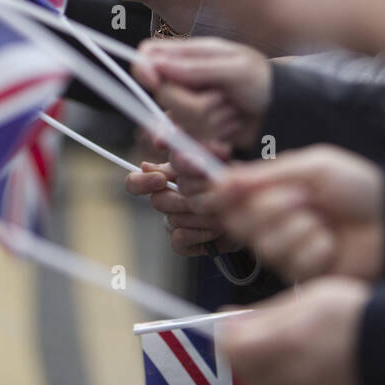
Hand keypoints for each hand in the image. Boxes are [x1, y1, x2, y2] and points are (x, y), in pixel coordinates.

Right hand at [124, 161, 238, 255]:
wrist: (248, 211)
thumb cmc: (230, 182)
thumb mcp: (214, 161)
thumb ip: (190, 151)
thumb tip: (163, 141)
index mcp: (168, 177)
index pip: (136, 181)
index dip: (144, 181)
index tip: (162, 179)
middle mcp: (166, 199)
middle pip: (158, 201)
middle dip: (185, 199)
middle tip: (207, 196)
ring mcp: (172, 222)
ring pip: (173, 219)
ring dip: (201, 215)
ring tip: (222, 210)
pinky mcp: (182, 243)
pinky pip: (180, 238)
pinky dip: (201, 233)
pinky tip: (216, 230)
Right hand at [133, 37, 271, 155]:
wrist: (284, 116)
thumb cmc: (266, 83)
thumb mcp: (236, 69)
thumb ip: (196, 68)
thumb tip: (155, 64)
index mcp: (191, 55)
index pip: (149, 55)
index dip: (144, 69)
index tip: (155, 81)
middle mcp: (185, 81)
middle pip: (161, 96)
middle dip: (194, 105)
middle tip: (224, 99)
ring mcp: (189, 108)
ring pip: (175, 124)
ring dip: (209, 124)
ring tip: (233, 113)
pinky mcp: (196, 133)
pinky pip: (187, 144)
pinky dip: (212, 142)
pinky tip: (229, 133)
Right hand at [196, 145, 384, 281]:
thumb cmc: (358, 188)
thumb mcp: (313, 168)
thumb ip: (267, 174)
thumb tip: (224, 178)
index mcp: (273, 193)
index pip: (231, 199)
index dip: (224, 196)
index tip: (226, 189)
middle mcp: (275, 223)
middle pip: (242, 223)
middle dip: (273, 207)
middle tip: (303, 198)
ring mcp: (288, 251)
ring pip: (267, 245)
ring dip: (301, 228)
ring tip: (325, 222)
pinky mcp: (304, 274)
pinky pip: (294, 263)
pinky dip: (317, 248)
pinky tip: (333, 243)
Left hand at [220, 277, 369, 384]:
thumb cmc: (361, 319)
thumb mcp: (311, 296)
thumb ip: (267, 314)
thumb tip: (233, 320)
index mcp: (272, 347)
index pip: (228, 347)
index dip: (235, 331)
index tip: (245, 321)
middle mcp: (282, 383)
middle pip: (248, 370)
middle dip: (256, 351)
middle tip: (283, 332)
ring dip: (282, 369)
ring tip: (314, 348)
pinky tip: (331, 369)